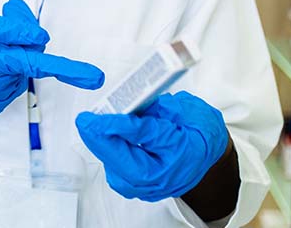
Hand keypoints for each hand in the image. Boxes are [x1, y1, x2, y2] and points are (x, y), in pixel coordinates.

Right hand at [0, 0, 104, 111]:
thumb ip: (9, 29)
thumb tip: (41, 37)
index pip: (38, 63)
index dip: (69, 68)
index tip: (94, 77)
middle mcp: (2, 86)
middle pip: (30, 56)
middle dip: (20, 39)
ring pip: (21, 65)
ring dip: (8, 50)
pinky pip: (11, 74)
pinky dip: (2, 61)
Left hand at [76, 91, 229, 201]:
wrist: (206, 152)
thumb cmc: (198, 129)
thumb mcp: (184, 108)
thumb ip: (156, 106)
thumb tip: (128, 101)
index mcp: (184, 151)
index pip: (147, 137)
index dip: (120, 125)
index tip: (99, 117)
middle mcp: (169, 175)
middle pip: (129, 164)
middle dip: (102, 142)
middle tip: (85, 123)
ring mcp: (155, 187)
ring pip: (120, 173)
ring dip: (103, 148)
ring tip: (91, 127)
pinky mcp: (142, 189)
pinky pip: (118, 176)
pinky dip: (109, 157)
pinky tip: (103, 141)